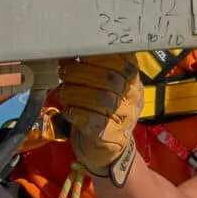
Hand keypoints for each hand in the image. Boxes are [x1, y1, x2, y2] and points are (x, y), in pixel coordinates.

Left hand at [57, 54, 142, 181]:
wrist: (108, 148)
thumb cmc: (101, 110)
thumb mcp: (102, 85)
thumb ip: (92, 67)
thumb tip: (67, 49)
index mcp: (132, 79)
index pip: (122, 61)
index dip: (97, 55)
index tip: (76, 52)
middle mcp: (133, 98)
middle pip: (110, 79)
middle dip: (81, 72)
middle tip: (63, 71)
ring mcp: (125, 119)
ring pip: (102, 100)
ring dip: (76, 92)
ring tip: (63, 92)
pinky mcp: (112, 138)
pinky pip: (94, 122)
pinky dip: (77, 113)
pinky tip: (68, 110)